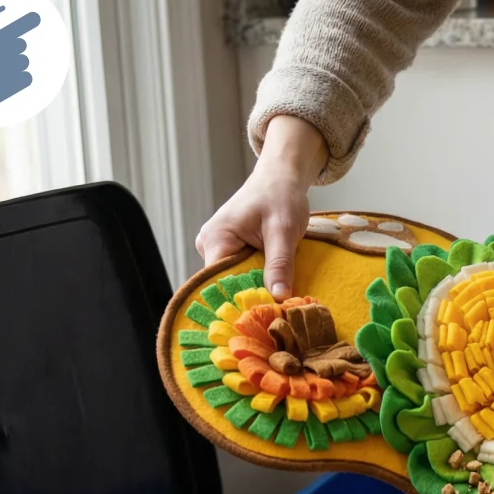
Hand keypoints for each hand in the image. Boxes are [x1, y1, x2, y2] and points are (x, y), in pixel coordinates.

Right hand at [195, 115, 326, 299]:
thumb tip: (280, 297)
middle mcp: (210, 245)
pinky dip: (257, 279)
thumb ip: (280, 263)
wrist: (281, 178)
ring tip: (276, 301)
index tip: (264, 315)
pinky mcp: (230, 250)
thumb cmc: (280, 196)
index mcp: (216, 239)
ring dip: (255, 288)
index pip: (220, 283)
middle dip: (251, 297)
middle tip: (276, 313)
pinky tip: (272, 286)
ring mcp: (218, 248)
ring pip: (235, 280)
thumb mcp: (284, 230)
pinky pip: (241, 272)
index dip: (241, 301)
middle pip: (226, 285)